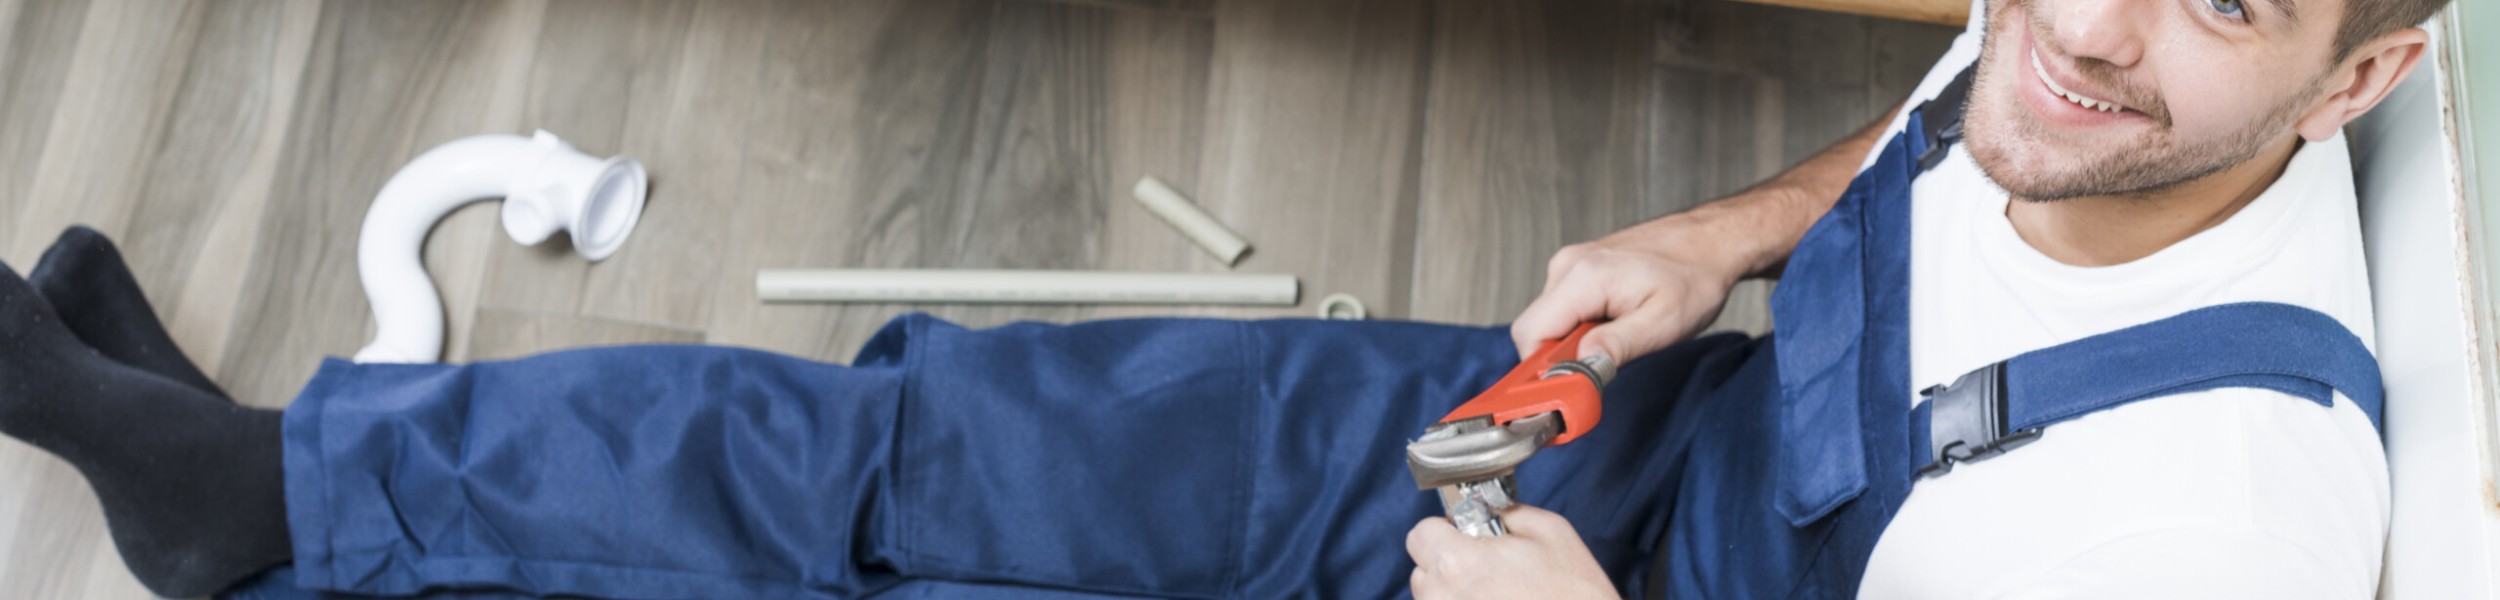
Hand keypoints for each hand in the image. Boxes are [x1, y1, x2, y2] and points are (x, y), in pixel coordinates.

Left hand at [1406, 505, 1616, 599]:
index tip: (1466, 538)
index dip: (1445, 531)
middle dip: (1450, 565)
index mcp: (1457, 563)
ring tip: (1499, 596)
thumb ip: (1508, 512)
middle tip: (1490, 571)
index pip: (1420, 534)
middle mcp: (1441, 598)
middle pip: (1423, 571)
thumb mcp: (1551, 532)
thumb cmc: (1574, 597)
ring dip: (1456, 594)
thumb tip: (1488, 512)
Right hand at [1512, 219, 1743, 365]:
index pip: (1529, 334)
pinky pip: (1563, 308)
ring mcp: (1571, 263)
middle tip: (1607, 361)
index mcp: (1583, 277)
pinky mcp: (1578, 267)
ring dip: (1576, 341)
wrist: (1711, 241)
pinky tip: (1618, 319)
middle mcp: (1568, 265)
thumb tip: (1578, 369)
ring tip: (1621, 333)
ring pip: (1550, 321)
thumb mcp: (1664, 323)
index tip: (1573, 386)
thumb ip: (1617, 346)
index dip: (1543, 369)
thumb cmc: (1696, 278)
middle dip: (1563, 357)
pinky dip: (1582, 325)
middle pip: (1536, 329)